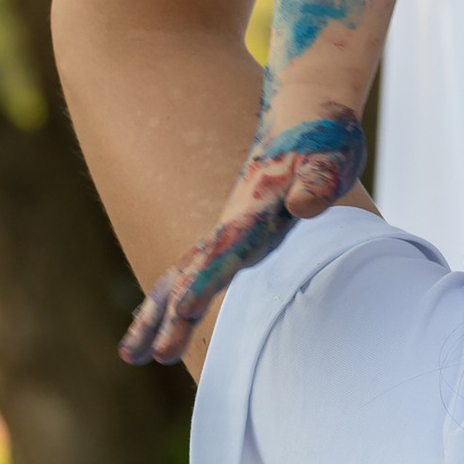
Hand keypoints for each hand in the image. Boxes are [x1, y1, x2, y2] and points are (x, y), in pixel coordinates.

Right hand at [119, 109, 366, 367]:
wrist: (307, 107)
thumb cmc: (323, 136)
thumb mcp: (330, 157)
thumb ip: (318, 181)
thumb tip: (304, 204)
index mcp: (253, 214)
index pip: (222, 257)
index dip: (202, 286)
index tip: (180, 316)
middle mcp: (233, 224)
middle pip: (188, 274)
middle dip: (161, 316)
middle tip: (133, 357)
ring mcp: (232, 227)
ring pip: (184, 274)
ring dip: (158, 312)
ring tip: (132, 353)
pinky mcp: (240, 227)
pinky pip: (201, 268)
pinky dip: (178, 293)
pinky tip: (170, 312)